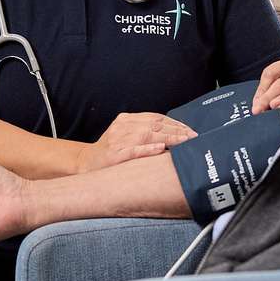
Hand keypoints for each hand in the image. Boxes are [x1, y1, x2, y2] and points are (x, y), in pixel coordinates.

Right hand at [80, 112, 196, 172]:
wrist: (86, 163)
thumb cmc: (110, 151)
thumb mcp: (126, 135)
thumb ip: (145, 132)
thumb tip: (174, 134)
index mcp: (126, 119)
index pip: (156, 117)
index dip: (175, 123)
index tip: (190, 130)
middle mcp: (122, 126)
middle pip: (155, 125)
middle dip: (176, 130)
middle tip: (193, 137)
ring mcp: (118, 140)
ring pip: (148, 135)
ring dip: (169, 138)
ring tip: (184, 141)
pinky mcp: (115, 155)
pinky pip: (134, 150)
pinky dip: (148, 149)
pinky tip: (161, 148)